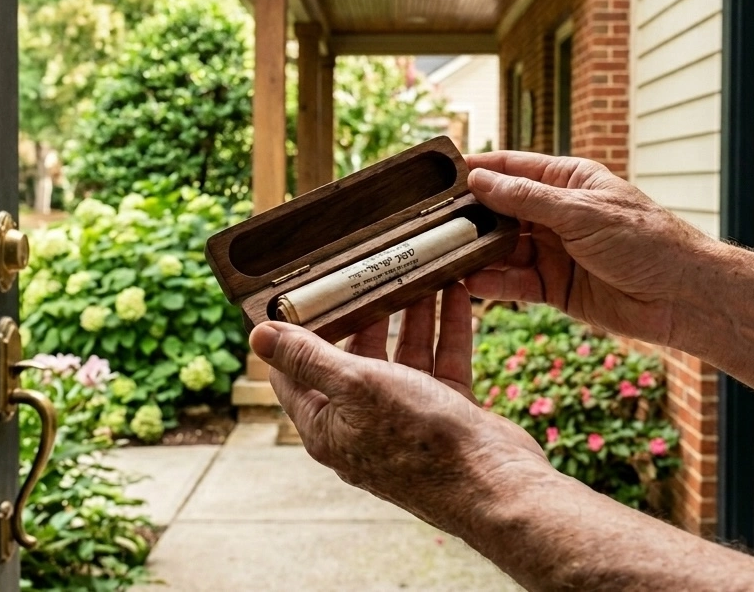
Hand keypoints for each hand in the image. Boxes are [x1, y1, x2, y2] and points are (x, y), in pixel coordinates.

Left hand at [249, 283, 546, 530]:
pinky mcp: (445, 414)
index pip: (295, 375)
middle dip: (362, 314)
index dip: (293, 335)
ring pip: (402, 357)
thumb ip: (309, 358)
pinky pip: (441, 363)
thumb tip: (259, 336)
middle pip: (354, 359)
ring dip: (409, 315)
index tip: (300, 293)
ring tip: (415, 271)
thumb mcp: (356, 386)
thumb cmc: (420, 441)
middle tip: (365, 271)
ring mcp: (406, 420)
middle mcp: (363, 425)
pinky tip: (453, 292)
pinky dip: (446, 329)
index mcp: (328, 427)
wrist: (494, 482)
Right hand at [464, 151, 715, 344]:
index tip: (439, 175)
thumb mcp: (582, 212)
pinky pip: (515, 282)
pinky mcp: (554, 287)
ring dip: (476, 251)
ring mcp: (554, 251)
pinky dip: (492, 284)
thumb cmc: (645, 241)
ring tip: (441, 253)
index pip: (511, 168)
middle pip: (500, 210)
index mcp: (568, 180)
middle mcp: (556, 213)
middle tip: (428, 221)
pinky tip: (468, 283)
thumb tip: (479, 181)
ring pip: (503, 248)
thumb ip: (527, 199)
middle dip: (468, 215)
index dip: (476, 169)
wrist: (682, 297)